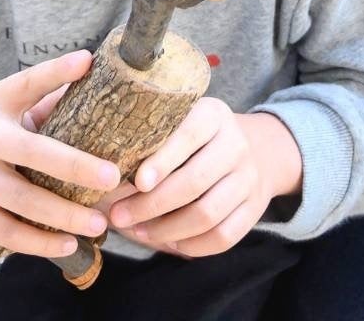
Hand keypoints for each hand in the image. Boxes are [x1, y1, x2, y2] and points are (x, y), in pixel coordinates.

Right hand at [0, 50, 121, 258]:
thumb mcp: (8, 109)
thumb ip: (45, 100)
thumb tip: (99, 79)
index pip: (27, 82)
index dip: (55, 71)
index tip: (86, 61)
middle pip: (32, 152)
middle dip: (75, 166)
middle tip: (112, 177)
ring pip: (23, 200)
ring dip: (64, 215)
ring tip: (99, 222)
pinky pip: (8, 233)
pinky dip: (40, 242)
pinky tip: (68, 244)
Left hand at [108, 98, 301, 256]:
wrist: (258, 149)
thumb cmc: (199, 137)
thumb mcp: (183, 120)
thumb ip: (154, 139)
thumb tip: (105, 173)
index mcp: (214, 116)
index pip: (189, 135)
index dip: (163, 160)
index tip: (136, 182)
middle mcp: (236, 144)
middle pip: (194, 182)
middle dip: (151, 205)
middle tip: (118, 217)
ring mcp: (248, 178)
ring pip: (207, 214)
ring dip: (166, 230)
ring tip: (138, 232)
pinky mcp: (254, 209)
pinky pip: (223, 237)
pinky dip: (193, 247)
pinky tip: (170, 243)